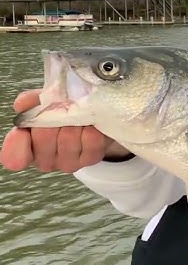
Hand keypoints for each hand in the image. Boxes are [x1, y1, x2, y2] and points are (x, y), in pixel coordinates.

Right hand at [0, 89, 130, 172]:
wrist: (96, 119)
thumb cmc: (66, 112)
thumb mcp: (45, 102)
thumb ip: (31, 102)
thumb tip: (22, 105)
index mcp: (28, 146)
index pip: (15, 156)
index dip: (17, 144)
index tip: (21, 132)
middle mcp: (45, 160)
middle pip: (44, 137)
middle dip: (53, 118)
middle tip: (61, 110)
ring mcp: (69, 163)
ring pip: (68, 138)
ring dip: (75, 121)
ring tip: (79, 116)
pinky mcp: (91, 159)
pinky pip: (90, 141)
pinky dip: (92, 128)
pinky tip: (91, 125)